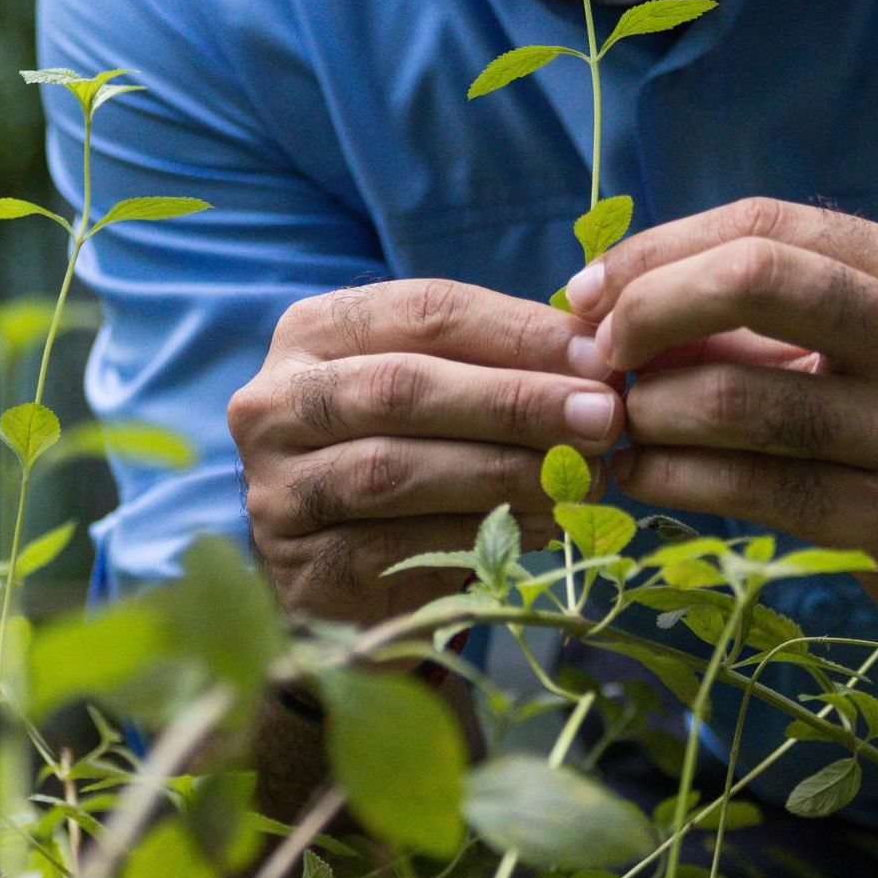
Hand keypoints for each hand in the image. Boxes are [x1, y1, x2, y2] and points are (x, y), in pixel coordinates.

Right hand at [230, 280, 622, 625]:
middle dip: (515, 401)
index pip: (422, 312)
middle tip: (603, 417)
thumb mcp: (438, 388)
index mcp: (311, 332)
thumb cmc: (406, 451)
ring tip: (582, 478)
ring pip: (393, 469)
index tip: (599, 359)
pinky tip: (543, 528)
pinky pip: (395, 544)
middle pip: (402, 387)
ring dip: (503, 472)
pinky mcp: (297, 561)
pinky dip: (478, 535)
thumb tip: (597, 355)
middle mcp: (274, 401)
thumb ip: (497, 361)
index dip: (517, 331)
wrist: (338, 565)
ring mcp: (275, 484)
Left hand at [567, 198, 877, 702]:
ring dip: (647, 410)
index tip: (592, 289)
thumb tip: (626, 302)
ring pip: (736, 399)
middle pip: (753, 280)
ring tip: (610, 422)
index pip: (766, 225)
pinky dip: (671, 478)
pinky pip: (752, 490)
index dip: (659, 251)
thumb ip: (785, 318)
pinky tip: (635, 476)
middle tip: (594, 350)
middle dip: (646, 308)